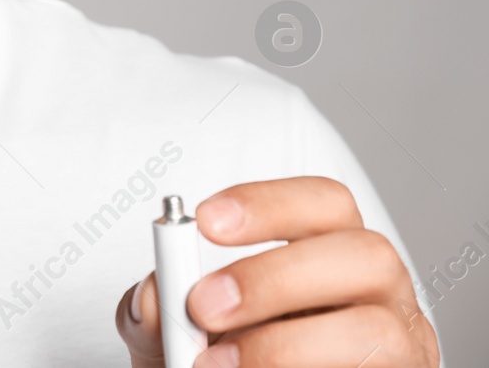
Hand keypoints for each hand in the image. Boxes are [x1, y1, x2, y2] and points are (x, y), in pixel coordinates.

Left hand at [116, 177, 438, 366]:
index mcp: (331, 252)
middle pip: (365, 255)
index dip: (269, 203)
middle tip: (204, 306)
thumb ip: (163, 306)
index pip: (325, 203)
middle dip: (275, 277)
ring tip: (218, 363)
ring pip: (377, 330)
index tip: (205, 219)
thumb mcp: (180, 328)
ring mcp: (400, 344)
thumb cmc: (222, 357)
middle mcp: (378, 292)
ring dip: (287, 344)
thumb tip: (153, 298)